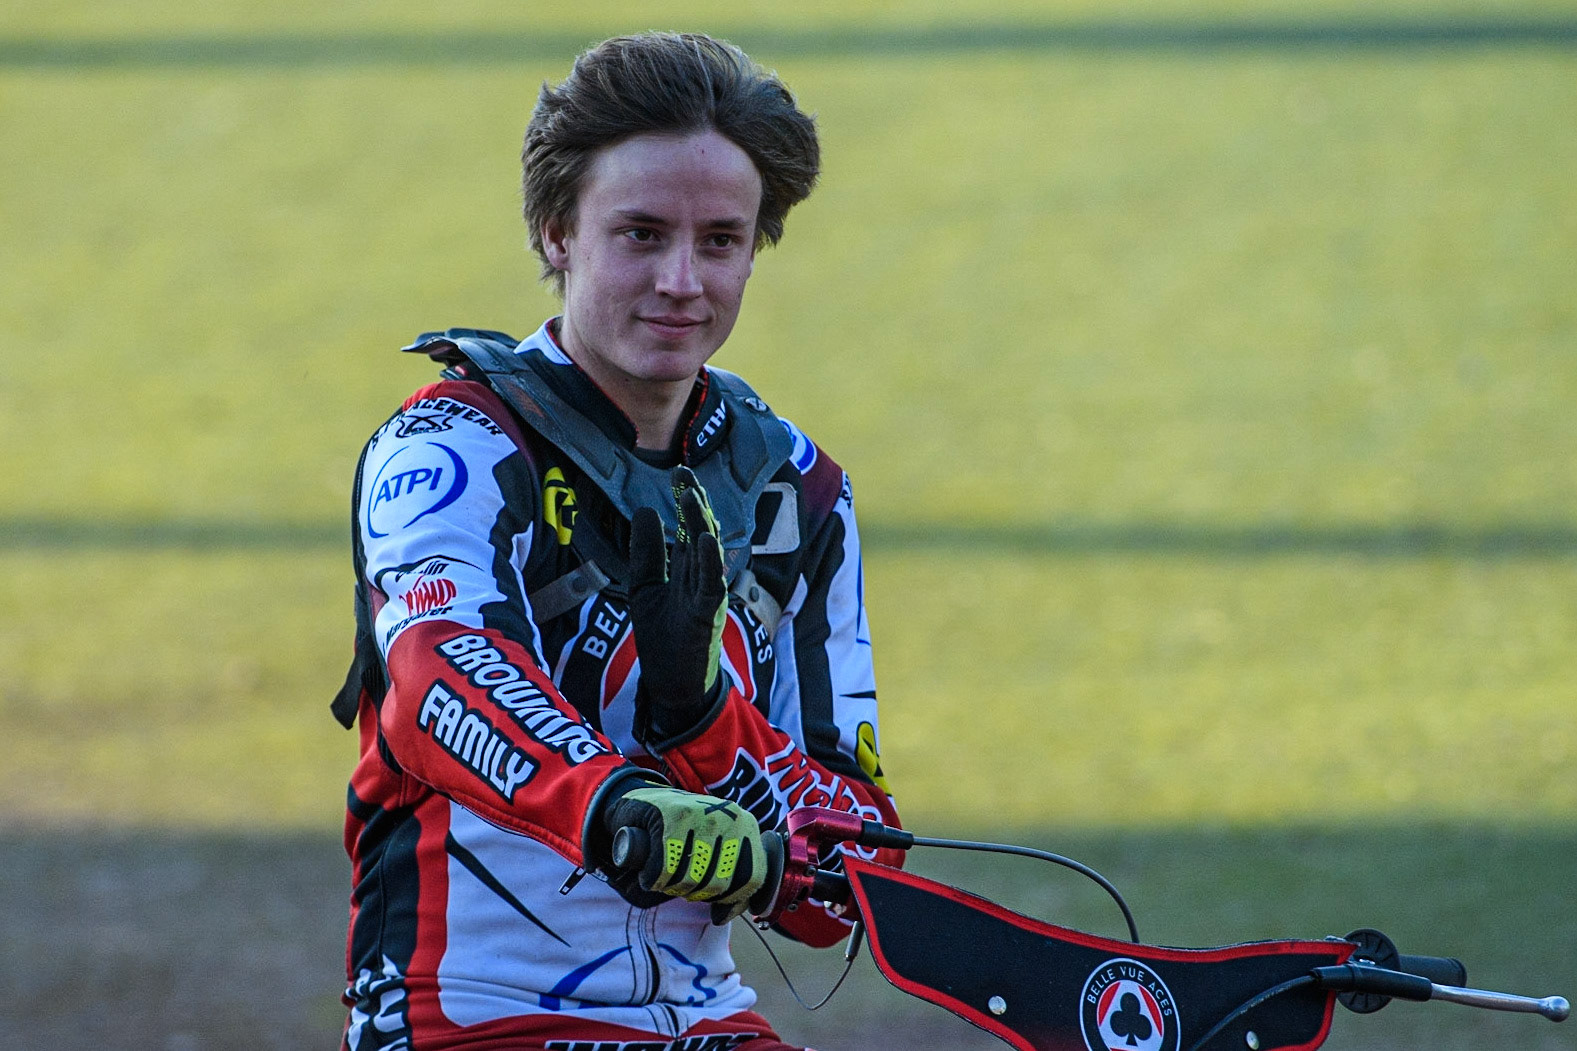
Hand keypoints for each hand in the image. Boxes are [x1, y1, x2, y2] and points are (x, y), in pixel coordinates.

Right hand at [603, 785, 765, 920]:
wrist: (645, 800)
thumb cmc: (683, 832)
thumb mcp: (715, 847)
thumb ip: (729, 877)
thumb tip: (724, 917)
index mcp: (746, 824)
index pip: (753, 877)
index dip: (732, 899)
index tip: (712, 900)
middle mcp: (729, 815)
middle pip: (718, 883)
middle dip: (695, 893)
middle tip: (680, 883)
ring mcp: (701, 812)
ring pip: (690, 878)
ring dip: (672, 887)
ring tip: (665, 874)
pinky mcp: (671, 815)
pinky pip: (664, 868)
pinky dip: (653, 879)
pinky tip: (650, 872)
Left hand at [628, 467, 728, 745]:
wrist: (673, 686)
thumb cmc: (664, 638)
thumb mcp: (645, 587)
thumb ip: (647, 553)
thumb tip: (648, 510)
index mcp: (687, 569)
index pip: (688, 527)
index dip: (684, 499)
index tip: (678, 471)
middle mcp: (701, 577)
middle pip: (700, 532)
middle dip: (693, 502)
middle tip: (684, 471)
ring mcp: (707, 595)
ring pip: (707, 553)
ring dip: (701, 524)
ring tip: (692, 496)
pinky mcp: (707, 616)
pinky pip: (712, 585)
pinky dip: (711, 562)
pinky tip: (707, 540)